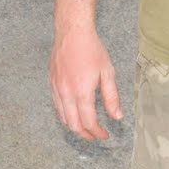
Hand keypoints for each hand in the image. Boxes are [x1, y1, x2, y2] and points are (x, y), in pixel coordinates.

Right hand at [49, 24, 122, 139]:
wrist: (72, 32)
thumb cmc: (91, 49)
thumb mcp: (107, 72)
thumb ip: (112, 97)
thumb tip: (117, 116)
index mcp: (81, 92)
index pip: (88, 122)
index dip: (97, 133)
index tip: (105, 135)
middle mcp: (66, 93)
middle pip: (73, 125)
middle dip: (85, 134)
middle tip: (96, 135)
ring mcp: (56, 89)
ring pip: (63, 118)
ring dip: (74, 127)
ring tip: (86, 127)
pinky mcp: (52, 84)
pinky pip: (57, 106)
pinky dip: (65, 115)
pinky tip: (74, 113)